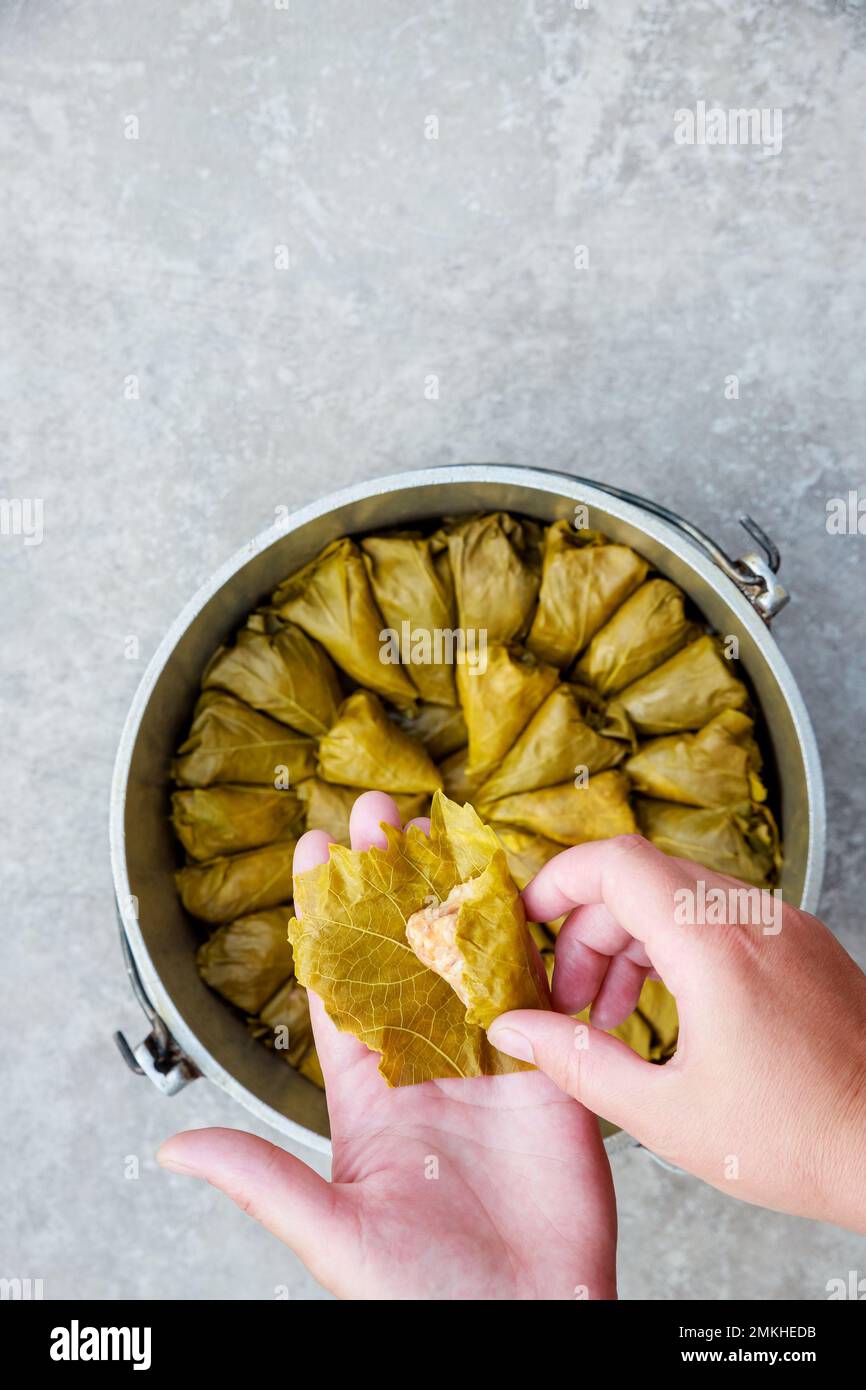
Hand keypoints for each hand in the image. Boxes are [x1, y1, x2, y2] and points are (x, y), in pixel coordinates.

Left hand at [158, 792, 617, 1299]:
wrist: (525, 1328)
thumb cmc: (425, 1298)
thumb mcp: (334, 1233)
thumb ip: (264, 1178)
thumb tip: (176, 1147)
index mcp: (370, 1095)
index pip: (341, 983)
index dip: (327, 915)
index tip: (315, 849)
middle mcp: (428, 1066)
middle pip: (406, 951)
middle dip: (389, 880)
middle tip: (378, 811)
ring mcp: (491, 1064)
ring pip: (471, 958)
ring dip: (457, 892)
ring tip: (442, 827)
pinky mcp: (550, 1075)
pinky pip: (540, 996)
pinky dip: (532, 942)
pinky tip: (520, 891)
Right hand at [488, 834, 865, 1232]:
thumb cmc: (797, 1140)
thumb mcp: (666, 1114)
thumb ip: (578, 1063)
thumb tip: (513, 1029)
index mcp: (714, 946)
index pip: (615, 863)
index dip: (558, 882)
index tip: (527, 925)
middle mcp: (752, 917)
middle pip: (640, 880)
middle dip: (588, 932)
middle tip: (570, 1004)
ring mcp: (784, 926)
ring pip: (679, 897)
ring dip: (630, 942)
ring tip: (611, 1017)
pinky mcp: (803, 945)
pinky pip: (720, 918)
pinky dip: (675, 949)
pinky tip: (667, 1012)